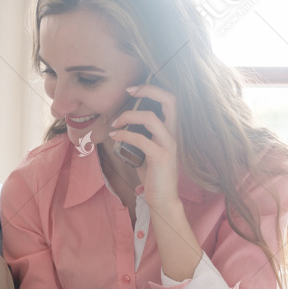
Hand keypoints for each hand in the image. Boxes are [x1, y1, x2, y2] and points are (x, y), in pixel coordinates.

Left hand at [108, 83, 179, 206]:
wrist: (163, 199)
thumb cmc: (154, 177)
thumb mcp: (146, 153)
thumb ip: (140, 139)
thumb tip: (121, 131)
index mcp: (170, 131)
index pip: (169, 101)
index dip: (152, 90)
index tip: (133, 89)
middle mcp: (173, 134)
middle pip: (169, 100)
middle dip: (148, 90)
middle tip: (128, 91)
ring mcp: (168, 145)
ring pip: (151, 119)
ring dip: (129, 117)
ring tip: (115, 124)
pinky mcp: (161, 156)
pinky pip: (140, 139)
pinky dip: (125, 135)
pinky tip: (115, 137)